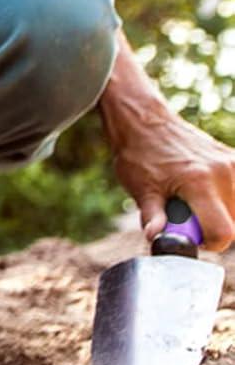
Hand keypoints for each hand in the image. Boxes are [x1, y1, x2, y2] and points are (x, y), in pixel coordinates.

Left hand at [111, 110, 234, 251]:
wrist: (145, 121)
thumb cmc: (139, 154)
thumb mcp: (140, 189)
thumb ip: (153, 217)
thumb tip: (155, 238)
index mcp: (199, 182)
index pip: (224, 232)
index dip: (209, 243)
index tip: (194, 237)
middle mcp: (223, 171)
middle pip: (234, 223)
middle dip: (213, 227)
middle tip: (188, 215)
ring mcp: (232, 162)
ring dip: (221, 212)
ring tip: (194, 200)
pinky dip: (225, 197)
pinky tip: (206, 191)